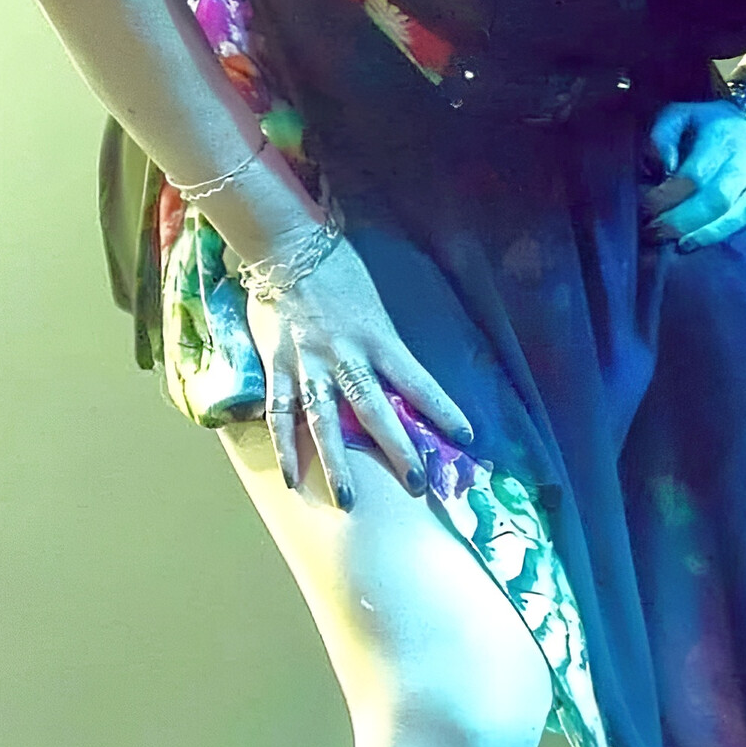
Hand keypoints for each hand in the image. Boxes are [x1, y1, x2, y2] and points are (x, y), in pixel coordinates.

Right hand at [242, 232, 472, 510]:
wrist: (286, 245)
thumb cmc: (338, 271)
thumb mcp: (374, 307)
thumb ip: (384, 346)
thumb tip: (403, 382)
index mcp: (378, 337)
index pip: (418, 380)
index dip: (442, 409)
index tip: (467, 436)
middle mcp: (345, 354)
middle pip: (374, 410)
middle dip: (396, 449)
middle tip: (415, 485)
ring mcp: (309, 363)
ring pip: (324, 421)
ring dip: (337, 464)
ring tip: (349, 501)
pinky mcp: (278, 365)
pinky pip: (281, 413)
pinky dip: (286, 447)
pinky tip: (293, 479)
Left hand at [641, 99, 745, 252]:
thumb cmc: (706, 126)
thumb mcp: (680, 115)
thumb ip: (663, 135)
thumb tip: (663, 167)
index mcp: (720, 140)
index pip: (693, 175)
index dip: (667, 197)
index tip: (645, 211)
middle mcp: (744, 161)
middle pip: (717, 198)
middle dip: (684, 221)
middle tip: (654, 234)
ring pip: (745, 210)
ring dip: (716, 232)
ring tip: (687, 245)